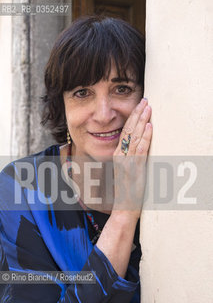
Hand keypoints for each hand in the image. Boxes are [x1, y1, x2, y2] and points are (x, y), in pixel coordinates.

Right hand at [112, 98, 151, 219]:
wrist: (123, 208)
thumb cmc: (125, 190)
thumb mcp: (123, 170)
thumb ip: (126, 157)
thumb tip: (133, 144)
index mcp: (118, 154)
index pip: (125, 131)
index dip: (132, 118)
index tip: (138, 106)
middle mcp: (120, 155)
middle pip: (129, 130)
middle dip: (137, 114)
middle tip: (144, 101)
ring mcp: (127, 161)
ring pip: (135, 136)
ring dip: (142, 120)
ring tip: (148, 108)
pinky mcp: (135, 168)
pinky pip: (141, 149)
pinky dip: (146, 136)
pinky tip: (149, 126)